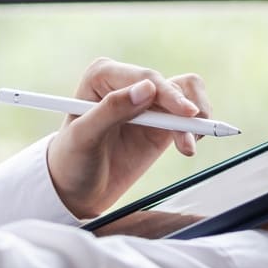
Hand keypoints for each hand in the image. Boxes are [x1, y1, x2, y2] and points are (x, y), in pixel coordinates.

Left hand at [46, 58, 213, 217]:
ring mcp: (148, 102)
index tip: (187, 113)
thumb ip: (111, 110)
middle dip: (186, 112)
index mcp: (102, 77)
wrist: (77, 190)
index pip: (146, 78)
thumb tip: (147, 89)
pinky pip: (191, 115)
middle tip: (191, 138)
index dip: (170, 94)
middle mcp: (128, 84)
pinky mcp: (163, 121)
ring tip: (187, 146)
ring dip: (196, 120)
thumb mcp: (84, 137)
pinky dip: (196, 129)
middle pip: (173, 85)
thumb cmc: (71, 162)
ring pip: (189, 95)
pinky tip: (186, 145)